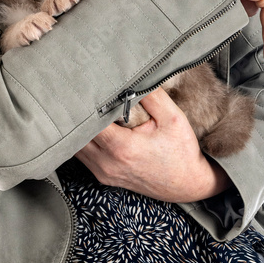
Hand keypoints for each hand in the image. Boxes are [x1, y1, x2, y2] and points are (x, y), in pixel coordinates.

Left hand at [74, 89, 232, 201]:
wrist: (187, 185)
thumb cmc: (181, 152)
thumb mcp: (173, 118)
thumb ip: (151, 95)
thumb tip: (133, 77)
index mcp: (122, 148)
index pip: (89, 121)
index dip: (86, 103)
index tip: (89, 89)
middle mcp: (107, 162)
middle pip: (77, 134)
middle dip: (79, 114)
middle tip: (85, 96)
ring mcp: (103, 172)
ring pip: (76, 147)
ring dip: (81, 129)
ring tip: (90, 111)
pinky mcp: (103, 177)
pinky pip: (83, 156)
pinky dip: (84, 141)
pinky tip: (96, 128)